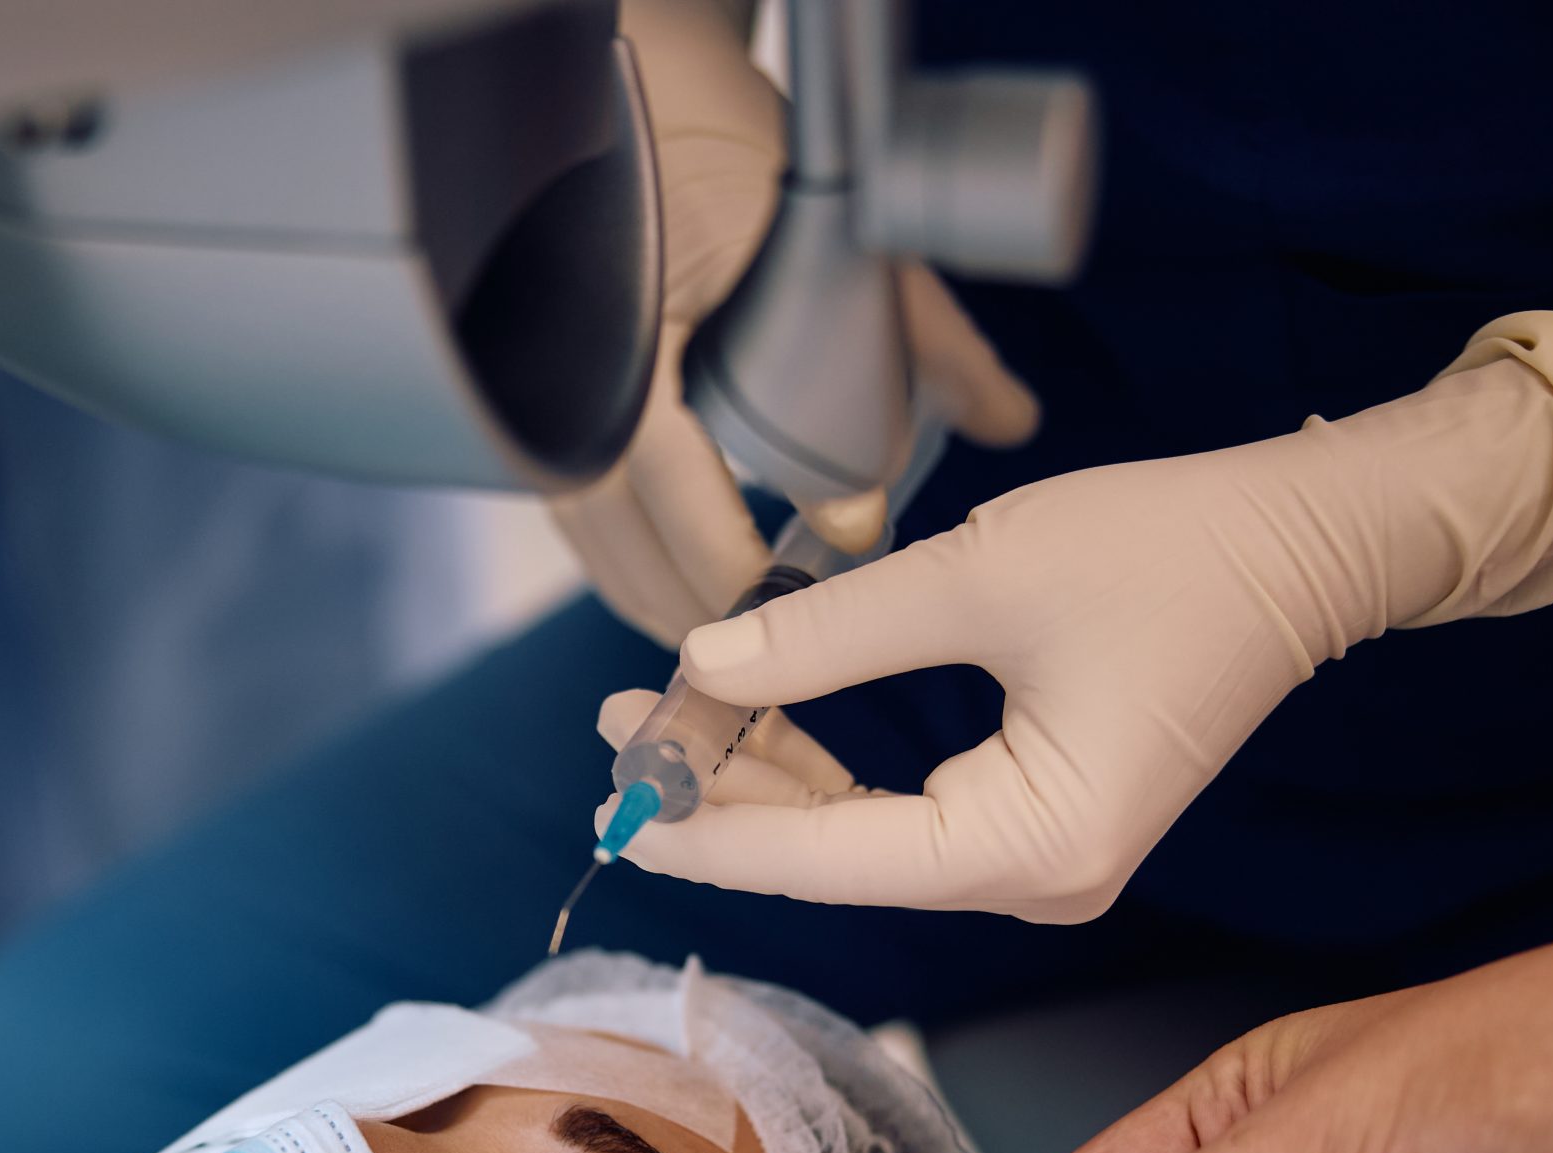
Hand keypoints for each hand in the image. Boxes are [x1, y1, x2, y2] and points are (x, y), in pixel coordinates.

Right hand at [551, 0, 1036, 646]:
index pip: (669, 487)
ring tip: (741, 642)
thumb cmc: (741, 152)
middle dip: (698, 612)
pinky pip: (582, 517)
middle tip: (775, 661)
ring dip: (663, 598)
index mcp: (633, 339)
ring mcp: (545, 398)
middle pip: (621, 540)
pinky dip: (634, 561)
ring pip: (595, 542)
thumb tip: (1006, 421)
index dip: (732, 566)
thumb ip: (929, 344)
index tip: (795, 607)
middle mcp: (571, 378)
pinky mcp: (546, 409)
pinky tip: (688, 587)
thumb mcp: (848, 243)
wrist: (646, 90)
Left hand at [597, 312, 1552, 918]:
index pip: (827, 858)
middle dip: (722, 795)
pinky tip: (752, 719)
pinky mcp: (1042, 818)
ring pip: (864, 837)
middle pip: (836, 858)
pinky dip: (830, 769)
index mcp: (1031, 845)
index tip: (611, 800)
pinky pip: (907, 813)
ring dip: (766, 778)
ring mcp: (1043, 857)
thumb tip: (698, 668)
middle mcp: (1039, 880)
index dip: (708, 830)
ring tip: (659, 716)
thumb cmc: (1170, 551)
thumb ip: (827, 633)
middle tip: (616, 733)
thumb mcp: (978, 577)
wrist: (1307, 542)